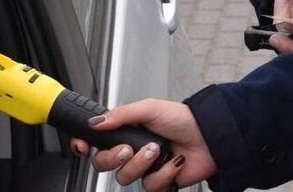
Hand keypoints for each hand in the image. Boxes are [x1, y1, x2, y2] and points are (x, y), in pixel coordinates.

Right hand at [69, 99, 213, 190]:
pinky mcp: (159, 182)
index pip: (97, 141)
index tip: (82, 146)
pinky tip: (173, 162)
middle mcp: (133, 150)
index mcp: (127, 130)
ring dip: (141, 164)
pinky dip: (162, 174)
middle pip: (103, 164)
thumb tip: (95, 122)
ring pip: (124, 178)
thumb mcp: (149, 108)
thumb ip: (120, 115)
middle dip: (112, 158)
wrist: (210, 136)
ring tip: (157, 150)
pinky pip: (149, 187)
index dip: (85, 145)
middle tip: (127, 149)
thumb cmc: (182, 119)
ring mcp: (145, 167)